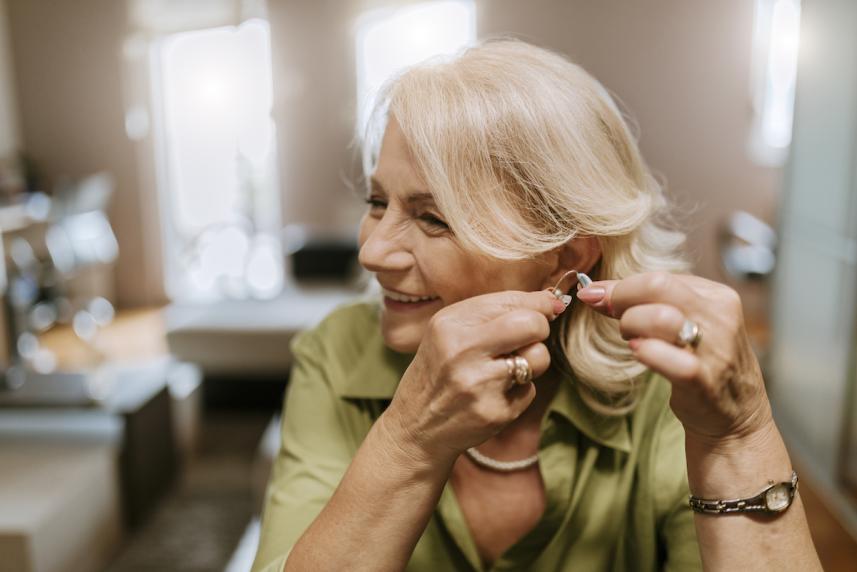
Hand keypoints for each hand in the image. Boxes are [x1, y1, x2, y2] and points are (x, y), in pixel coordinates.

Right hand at [381, 290, 564, 466]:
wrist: (415, 428)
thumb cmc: (438, 372)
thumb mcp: (448, 332)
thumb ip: (493, 313)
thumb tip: (553, 301)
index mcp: (449, 324)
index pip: (511, 300)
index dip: (539, 304)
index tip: (548, 308)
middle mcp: (462, 351)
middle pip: (532, 324)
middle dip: (540, 328)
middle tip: (527, 338)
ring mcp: (479, 384)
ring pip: (539, 357)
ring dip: (531, 362)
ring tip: (505, 369)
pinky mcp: (494, 412)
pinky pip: (530, 390)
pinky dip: (518, 392)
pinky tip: (493, 396)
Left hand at [576, 272, 772, 445]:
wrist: (736, 415)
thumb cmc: (699, 361)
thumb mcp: (682, 322)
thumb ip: (645, 302)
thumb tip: (593, 290)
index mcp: (716, 295)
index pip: (658, 276)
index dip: (622, 287)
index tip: (600, 299)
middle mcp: (720, 317)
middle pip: (657, 286)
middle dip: (622, 299)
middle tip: (614, 318)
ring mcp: (714, 348)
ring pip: (658, 317)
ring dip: (631, 326)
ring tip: (632, 340)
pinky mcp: (704, 380)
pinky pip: (665, 357)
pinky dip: (644, 352)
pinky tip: (640, 354)